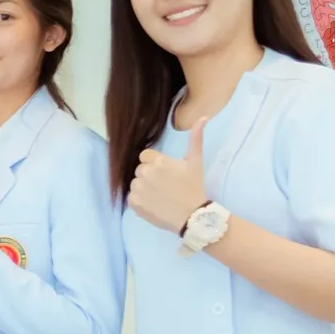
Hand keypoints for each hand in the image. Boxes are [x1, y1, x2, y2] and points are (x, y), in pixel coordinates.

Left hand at [130, 117, 209, 233]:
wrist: (192, 215)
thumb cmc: (194, 187)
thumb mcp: (195, 161)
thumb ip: (196, 138)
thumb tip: (202, 118)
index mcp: (158, 162)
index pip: (145, 156)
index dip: (154, 163)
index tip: (165, 172)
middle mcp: (145, 174)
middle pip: (140, 169)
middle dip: (150, 175)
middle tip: (165, 184)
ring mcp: (138, 189)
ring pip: (135, 183)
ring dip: (143, 187)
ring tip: (160, 194)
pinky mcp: (134, 204)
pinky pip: (131, 197)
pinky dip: (140, 199)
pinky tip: (154, 202)